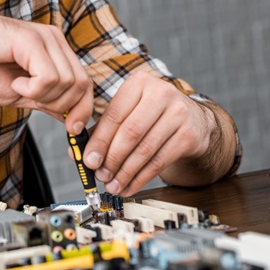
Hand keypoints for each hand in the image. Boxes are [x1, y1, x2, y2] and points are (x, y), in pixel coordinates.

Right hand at [0, 10, 92, 124]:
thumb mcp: (22, 93)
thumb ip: (47, 101)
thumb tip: (71, 119)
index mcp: (55, 51)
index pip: (85, 83)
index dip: (83, 109)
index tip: (72, 130)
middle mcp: (55, 41)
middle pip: (81, 85)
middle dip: (61, 106)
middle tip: (34, 102)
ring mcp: (45, 38)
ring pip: (67, 83)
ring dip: (42, 96)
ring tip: (18, 87)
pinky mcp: (32, 40)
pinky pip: (49, 78)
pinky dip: (32, 89)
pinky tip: (15, 82)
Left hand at [81, 71, 215, 195]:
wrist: (193, 119)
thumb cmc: (151, 114)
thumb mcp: (127, 112)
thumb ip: (101, 130)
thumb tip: (76, 153)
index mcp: (139, 83)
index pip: (114, 115)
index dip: (99, 141)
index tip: (88, 161)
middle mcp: (161, 93)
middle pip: (130, 133)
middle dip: (112, 159)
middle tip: (100, 176)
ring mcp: (179, 113)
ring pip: (145, 150)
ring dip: (125, 172)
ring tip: (113, 185)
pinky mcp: (189, 135)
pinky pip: (160, 161)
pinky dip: (141, 178)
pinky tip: (129, 186)